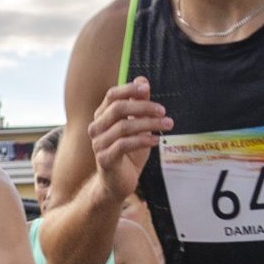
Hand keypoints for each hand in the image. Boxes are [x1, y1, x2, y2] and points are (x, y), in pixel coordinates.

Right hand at [88, 77, 171, 197]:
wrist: (118, 183)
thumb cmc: (128, 153)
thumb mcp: (137, 126)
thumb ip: (139, 104)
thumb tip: (143, 80)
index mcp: (102, 117)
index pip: (112, 96)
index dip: (128, 89)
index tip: (147, 89)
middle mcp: (96, 128)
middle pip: (117, 109)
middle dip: (143, 107)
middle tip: (163, 111)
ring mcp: (98, 144)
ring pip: (124, 127)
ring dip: (149, 124)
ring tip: (167, 125)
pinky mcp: (105, 159)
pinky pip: (124, 145)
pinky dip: (143, 140)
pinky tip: (157, 140)